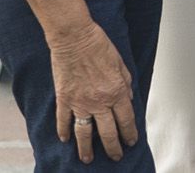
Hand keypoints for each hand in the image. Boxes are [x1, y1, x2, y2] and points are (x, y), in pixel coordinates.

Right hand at [50, 20, 137, 162]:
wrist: (74, 36)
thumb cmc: (98, 44)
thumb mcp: (121, 63)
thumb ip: (125, 83)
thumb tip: (127, 98)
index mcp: (116, 92)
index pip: (126, 120)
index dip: (130, 134)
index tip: (131, 141)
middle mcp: (100, 102)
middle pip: (108, 133)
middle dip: (113, 148)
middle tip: (115, 156)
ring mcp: (80, 102)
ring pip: (85, 134)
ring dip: (87, 149)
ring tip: (88, 159)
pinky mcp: (64, 98)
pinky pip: (64, 120)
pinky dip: (64, 131)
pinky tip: (65, 139)